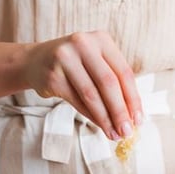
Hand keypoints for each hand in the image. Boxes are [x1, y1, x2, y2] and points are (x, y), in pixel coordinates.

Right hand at [25, 31, 142, 140]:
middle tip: (127, 132)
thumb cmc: (75, 66)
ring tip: (114, 134)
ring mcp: (65, 58)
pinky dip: (90, 116)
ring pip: (92, 94)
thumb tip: (132, 116)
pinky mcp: (53, 75)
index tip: (139, 120)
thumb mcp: (96, 63)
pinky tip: (99, 126)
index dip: (133, 98)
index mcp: (101, 39)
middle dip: (120, 111)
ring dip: (105, 118)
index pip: (124, 72)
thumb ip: (114, 83)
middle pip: (109, 83)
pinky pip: (76, 101)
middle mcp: (83, 44)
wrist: (35, 61)